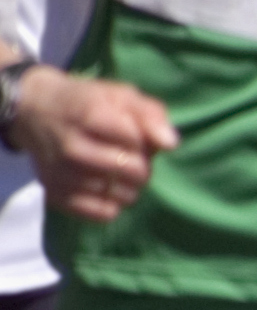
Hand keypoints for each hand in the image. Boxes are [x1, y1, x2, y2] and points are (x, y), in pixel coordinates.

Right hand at [13, 67, 176, 222]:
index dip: (146, 143)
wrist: (33, 111)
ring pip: (122, 196)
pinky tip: (105, 189)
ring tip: (116, 171)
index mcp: (90, 117)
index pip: (139, 143)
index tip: (135, 137)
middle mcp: (72, 147)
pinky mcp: (55, 193)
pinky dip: (112, 204)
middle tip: (129, 157)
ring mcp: (61, 173)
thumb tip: (170, 144)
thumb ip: (151, 114)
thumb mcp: (120, 95)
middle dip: (142, 167)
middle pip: (135, 173)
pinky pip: (102, 214)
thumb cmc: (86, 103)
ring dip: (129, 187)